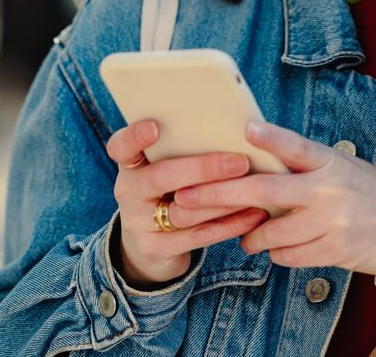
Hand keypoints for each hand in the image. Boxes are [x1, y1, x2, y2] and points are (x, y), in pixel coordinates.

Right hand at [106, 119, 267, 287]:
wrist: (151, 245)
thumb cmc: (170, 192)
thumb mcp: (166, 170)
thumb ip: (186, 151)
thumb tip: (237, 128)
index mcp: (131, 164)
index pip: (121, 147)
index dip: (134, 136)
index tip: (154, 127)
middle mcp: (129, 192)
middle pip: (161, 177)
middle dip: (203, 169)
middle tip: (240, 162)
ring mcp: (138, 223)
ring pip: (183, 210)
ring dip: (223, 199)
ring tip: (254, 187)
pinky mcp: (156, 249)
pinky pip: (197, 237)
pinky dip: (229, 225)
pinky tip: (253, 214)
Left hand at [173, 121, 375, 275]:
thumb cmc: (366, 191)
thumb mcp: (340, 166)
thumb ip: (303, 165)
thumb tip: (255, 160)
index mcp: (329, 161)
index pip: (296, 146)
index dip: (271, 138)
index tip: (246, 128)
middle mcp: (327, 190)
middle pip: (264, 190)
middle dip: (219, 194)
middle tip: (186, 197)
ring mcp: (329, 222)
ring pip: (270, 232)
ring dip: (250, 236)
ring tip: (245, 235)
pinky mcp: (332, 250)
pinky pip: (287, 256)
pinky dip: (276, 253)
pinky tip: (278, 248)